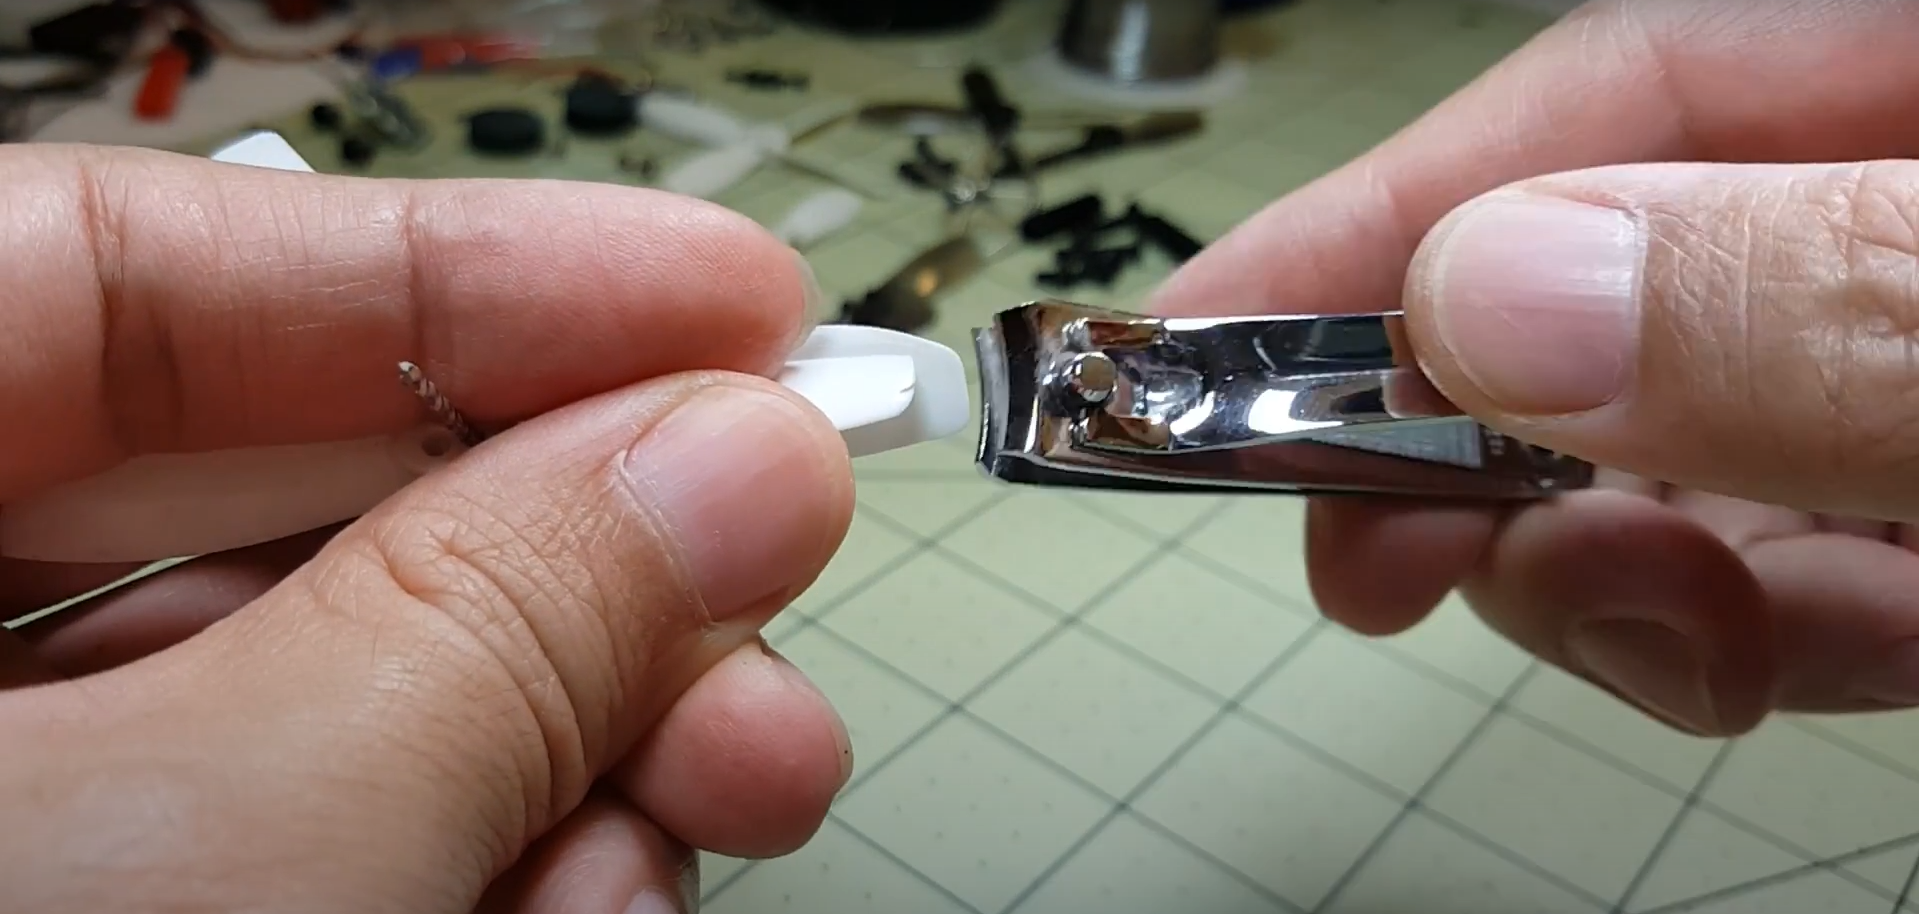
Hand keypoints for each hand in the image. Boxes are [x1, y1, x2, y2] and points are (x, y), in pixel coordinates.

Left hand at [0, 143, 853, 912]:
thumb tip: (734, 458)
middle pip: (261, 497)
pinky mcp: (115, 903)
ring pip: (318, 691)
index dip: (452, 269)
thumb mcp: (225, 841)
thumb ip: (477, 625)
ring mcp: (10, 817)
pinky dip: (476, 855)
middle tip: (768, 561)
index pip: (119, 277)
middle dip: (562, 548)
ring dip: (568, 730)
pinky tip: (583, 895)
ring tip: (728, 783)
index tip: (728, 304)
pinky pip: (304, 842)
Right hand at [1152, 1, 1918, 736]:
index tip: (1196, 336)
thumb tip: (1487, 301)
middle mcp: (1902, 222)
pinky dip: (1765, 639)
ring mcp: (1906, 370)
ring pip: (1674, 465)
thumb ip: (1787, 300)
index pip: (1607, 99)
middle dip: (1490, 457)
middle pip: (1603, 299)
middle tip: (1386, 562)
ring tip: (1687, 635)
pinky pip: (1791, 575)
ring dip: (1630, 582)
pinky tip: (1822, 650)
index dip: (1385, 212)